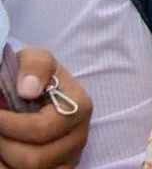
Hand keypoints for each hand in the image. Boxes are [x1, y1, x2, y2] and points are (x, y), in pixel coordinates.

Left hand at [0, 48, 91, 168]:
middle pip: (34, 159)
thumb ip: (35, 66)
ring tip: (0, 140)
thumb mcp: (36, 59)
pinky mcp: (61, 168)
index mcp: (79, 108)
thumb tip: (28, 90)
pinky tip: (5, 155)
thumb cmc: (36, 75)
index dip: (10, 125)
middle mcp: (78, 137)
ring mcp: (70, 156)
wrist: (41, 89)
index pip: (40, 130)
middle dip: (5, 144)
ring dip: (6, 160)